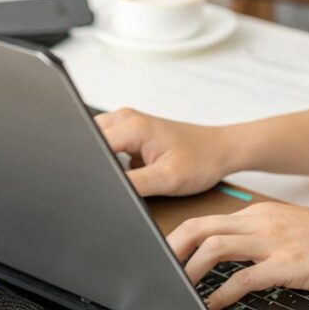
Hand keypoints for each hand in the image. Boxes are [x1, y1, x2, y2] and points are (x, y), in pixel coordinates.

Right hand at [95, 108, 240, 196]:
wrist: (220, 150)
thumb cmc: (201, 160)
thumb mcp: (166, 179)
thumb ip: (130, 185)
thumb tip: (105, 190)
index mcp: (131, 126)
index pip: (90, 145)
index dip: (88, 167)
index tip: (95, 182)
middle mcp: (125, 119)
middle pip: (88, 141)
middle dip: (93, 163)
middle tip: (118, 180)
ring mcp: (126, 123)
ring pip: (96, 143)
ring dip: (103, 161)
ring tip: (132, 172)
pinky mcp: (130, 132)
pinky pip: (107, 144)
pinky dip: (111, 160)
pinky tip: (132, 170)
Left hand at [167, 203, 308, 309]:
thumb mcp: (289, 231)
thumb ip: (257, 240)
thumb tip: (225, 260)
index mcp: (258, 214)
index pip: (205, 220)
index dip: (176, 238)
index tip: (160, 257)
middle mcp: (261, 222)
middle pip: (198, 228)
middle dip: (170, 250)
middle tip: (155, 272)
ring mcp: (274, 241)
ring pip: (213, 248)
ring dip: (188, 272)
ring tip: (177, 292)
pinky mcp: (288, 264)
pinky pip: (242, 278)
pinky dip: (219, 293)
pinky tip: (209, 307)